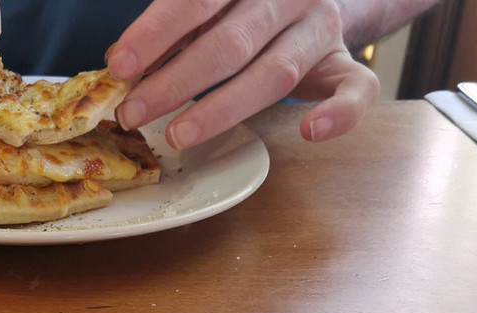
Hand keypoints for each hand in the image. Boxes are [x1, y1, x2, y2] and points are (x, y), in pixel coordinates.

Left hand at [108, 0, 379, 147]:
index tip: (119, 65)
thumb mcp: (206, 7)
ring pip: (275, 73)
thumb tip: (122, 65)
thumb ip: (171, 30)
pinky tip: (310, 131)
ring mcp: (320, 31)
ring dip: (222, 108)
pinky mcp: (344, 65)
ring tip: (178, 135)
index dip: (156, 33)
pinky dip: (339, 113)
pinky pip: (358, 90)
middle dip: (176, 82)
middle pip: (230, 43)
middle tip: (134, 113)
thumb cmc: (241, 8)